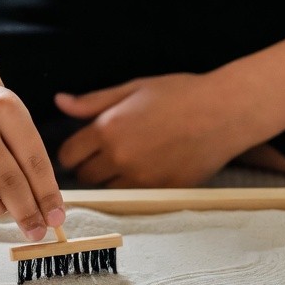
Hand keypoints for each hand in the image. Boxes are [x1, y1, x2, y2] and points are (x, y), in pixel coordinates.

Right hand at [0, 59, 64, 239]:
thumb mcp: (4, 112)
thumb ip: (23, 153)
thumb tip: (43, 206)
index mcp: (4, 106)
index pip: (34, 161)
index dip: (48, 195)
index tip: (56, 219)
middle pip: (9, 183)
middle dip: (27, 213)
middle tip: (37, 231)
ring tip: (0, 209)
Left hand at [55, 72, 236, 186]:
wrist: (224, 112)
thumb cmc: (181, 94)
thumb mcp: (133, 88)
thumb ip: (93, 101)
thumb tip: (60, 102)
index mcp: (107, 129)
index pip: (68, 155)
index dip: (73, 151)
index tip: (83, 147)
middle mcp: (120, 157)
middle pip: (86, 176)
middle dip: (91, 165)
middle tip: (108, 152)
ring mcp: (141, 178)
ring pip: (109, 190)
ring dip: (113, 178)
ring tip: (133, 158)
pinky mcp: (161, 191)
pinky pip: (135, 196)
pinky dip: (136, 186)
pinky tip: (151, 167)